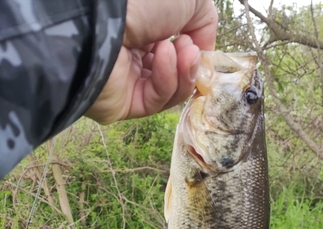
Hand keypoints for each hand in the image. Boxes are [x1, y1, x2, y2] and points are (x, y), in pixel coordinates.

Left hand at [85, 0, 217, 123]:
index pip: (176, 51)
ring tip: (182, 50)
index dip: (193, 52)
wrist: (104, 15)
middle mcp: (133, 56)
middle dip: (190, 64)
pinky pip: (154, 101)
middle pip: (175, 75)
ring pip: (169, 92)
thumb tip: (202, 50)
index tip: (200, 45)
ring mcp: (127, 82)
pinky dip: (167, 81)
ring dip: (182, 73)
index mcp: (143, 29)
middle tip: (190, 49)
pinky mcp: (122, 105)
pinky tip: (164, 57)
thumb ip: (205, 22)